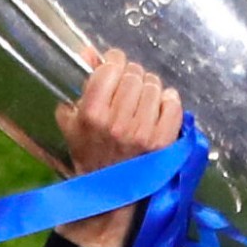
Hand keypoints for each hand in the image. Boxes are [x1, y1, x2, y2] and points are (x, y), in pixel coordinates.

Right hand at [52, 50, 183, 246]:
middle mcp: (118, 121)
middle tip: (129, 86)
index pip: (112, 67)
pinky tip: (160, 107)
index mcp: (92, 114)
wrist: (107, 194)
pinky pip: (173, 105)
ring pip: (154, 87)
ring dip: (150, 88)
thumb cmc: (88, 155)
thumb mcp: (73, 121)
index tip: (114, 66)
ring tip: (143, 99)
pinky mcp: (163, 142)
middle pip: (135, 74)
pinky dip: (168, 101)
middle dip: (132, 75)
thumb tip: (89, 51)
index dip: (114, 61)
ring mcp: (143, 132)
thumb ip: (81, 84)